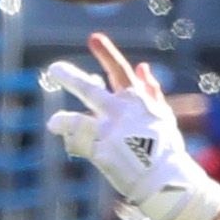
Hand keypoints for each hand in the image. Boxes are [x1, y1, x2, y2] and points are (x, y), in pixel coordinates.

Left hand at [37, 33, 219, 219]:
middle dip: (70, 78)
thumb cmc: (165, 148)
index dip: (106, 54)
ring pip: (75, 121)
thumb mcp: (163, 116)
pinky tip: (66, 140)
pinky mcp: (101, 152)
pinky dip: (71, 141)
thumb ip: (151, 91)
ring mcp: (109, 133)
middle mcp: (121, 112)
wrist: (166, 181)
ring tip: (53, 124)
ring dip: (62, 121)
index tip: (93, 38)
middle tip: (53, 69)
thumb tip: (142, 67)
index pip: (119, 71)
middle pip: (89, 90)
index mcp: (137, 100)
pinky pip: (77, 144)